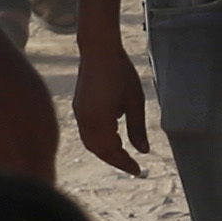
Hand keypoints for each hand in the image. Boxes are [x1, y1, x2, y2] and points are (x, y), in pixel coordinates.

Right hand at [70, 36, 149, 177]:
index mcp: (100, 121)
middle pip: (99, 150)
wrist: (98, 50)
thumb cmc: (120, 73)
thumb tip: (143, 151)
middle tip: (131, 166)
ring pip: (90, 143)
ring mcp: (79, 114)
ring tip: (122, 155)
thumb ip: (137, 128)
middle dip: (115, 160)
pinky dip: (98, 141)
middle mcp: (86, 120)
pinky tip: (111, 138)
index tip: (139, 170)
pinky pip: (86, 133)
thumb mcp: (135, 101)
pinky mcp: (78, 107)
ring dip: (105, 152)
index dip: (125, 163)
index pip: (112, 151)